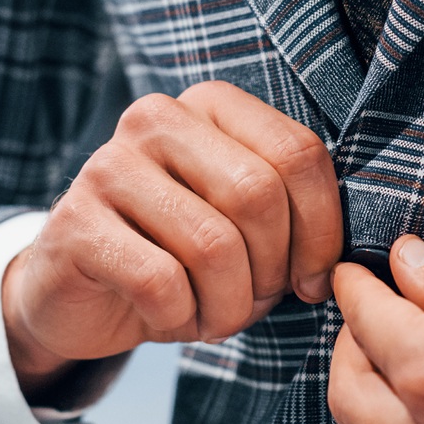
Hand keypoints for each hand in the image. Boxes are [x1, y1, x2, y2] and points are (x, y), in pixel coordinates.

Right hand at [2, 81, 341, 397]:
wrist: (80, 293)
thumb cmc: (182, 256)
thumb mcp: (246, 226)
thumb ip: (293, 212)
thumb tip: (348, 258)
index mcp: (210, 105)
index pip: (298, 153)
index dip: (321, 230)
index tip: (313, 279)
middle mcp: (155, 119)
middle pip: (257, 195)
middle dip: (272, 270)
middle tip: (257, 300)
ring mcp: (108, 166)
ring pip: (213, 245)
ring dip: (229, 305)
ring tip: (214, 316)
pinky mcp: (74, 223)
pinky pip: (160, 282)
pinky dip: (181, 319)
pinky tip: (172, 318)